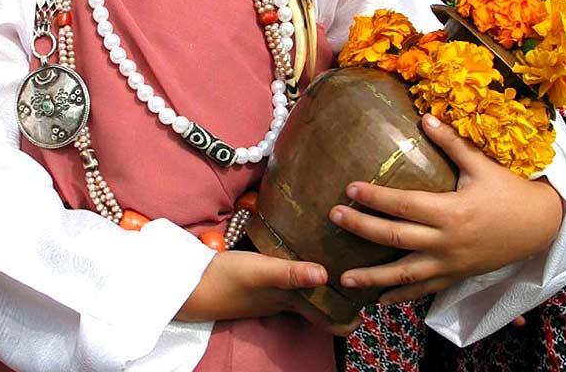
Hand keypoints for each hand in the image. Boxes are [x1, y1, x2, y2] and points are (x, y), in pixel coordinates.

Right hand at [176, 250, 360, 334]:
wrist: (190, 286)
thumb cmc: (227, 280)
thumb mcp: (260, 273)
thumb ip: (290, 273)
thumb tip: (326, 275)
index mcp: (293, 302)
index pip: (331, 319)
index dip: (353, 314)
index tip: (374, 294)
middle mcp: (288, 300)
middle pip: (325, 303)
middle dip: (346, 292)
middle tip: (366, 267)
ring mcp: (275, 292)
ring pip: (310, 290)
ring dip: (327, 279)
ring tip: (344, 253)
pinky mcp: (263, 279)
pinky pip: (293, 277)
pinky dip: (305, 268)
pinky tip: (307, 246)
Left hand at [329, 114, 563, 303]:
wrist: (539, 227)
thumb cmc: (508, 192)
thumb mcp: (481, 165)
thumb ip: (451, 143)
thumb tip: (425, 117)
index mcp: (450, 212)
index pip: (403, 205)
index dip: (375, 198)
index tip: (349, 189)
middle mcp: (446, 242)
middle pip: (395, 237)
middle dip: (361, 228)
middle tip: (333, 218)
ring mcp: (450, 264)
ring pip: (405, 274)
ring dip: (372, 277)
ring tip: (343, 278)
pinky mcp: (455, 277)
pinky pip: (424, 290)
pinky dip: (400, 295)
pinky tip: (378, 299)